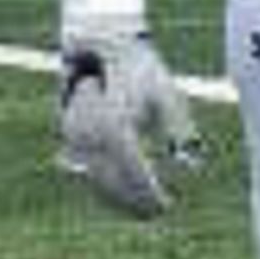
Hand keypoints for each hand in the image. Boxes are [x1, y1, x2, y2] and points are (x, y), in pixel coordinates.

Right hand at [55, 31, 202, 217]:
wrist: (103, 45)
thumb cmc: (143, 72)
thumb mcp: (168, 97)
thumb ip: (178, 129)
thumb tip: (191, 160)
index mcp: (114, 122)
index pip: (129, 168)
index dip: (145, 191)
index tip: (165, 206)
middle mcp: (89, 131)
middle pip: (109, 179)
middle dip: (131, 200)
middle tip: (156, 214)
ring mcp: (73, 133)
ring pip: (93, 177)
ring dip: (116, 198)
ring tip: (142, 211)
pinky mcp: (68, 134)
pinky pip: (84, 168)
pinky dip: (102, 186)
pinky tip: (121, 199)